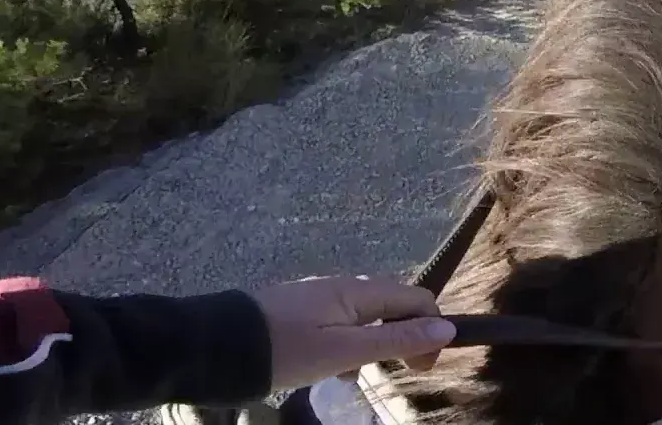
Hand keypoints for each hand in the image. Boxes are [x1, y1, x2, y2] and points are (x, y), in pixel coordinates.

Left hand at [247, 275, 455, 390]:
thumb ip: (395, 339)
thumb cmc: (284, 349)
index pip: (416, 297)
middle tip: (402, 371)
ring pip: (367, 315)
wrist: (215, 345)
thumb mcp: (344, 351)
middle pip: (393, 303)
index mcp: (358, 291)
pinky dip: (351, 343)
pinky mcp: (301, 310)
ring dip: (378, 341)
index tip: (423, 367)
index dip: (431, 328)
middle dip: (407, 335)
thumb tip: (446, 328)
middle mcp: (343, 286)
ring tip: (362, 374)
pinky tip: (335, 369)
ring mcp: (320, 296)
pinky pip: (342, 322)